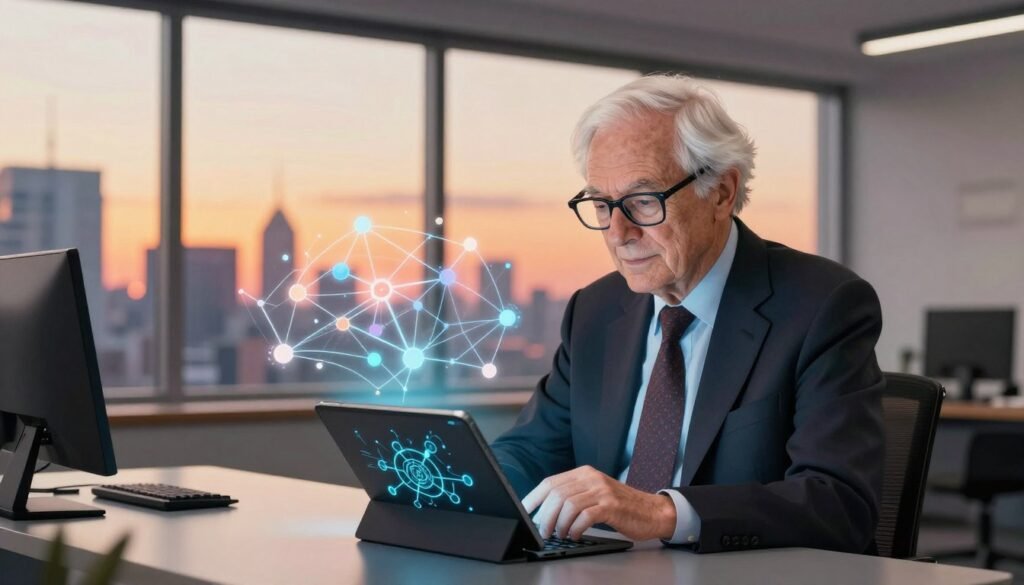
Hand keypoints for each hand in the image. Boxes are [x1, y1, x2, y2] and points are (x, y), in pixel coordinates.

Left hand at [522, 465, 676, 540]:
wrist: (651, 511)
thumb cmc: (619, 506)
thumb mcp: (594, 493)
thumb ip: (573, 496)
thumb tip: (542, 511)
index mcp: (583, 473)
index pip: (550, 482)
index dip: (534, 498)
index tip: (524, 511)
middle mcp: (591, 478)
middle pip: (557, 494)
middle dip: (544, 515)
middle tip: (542, 531)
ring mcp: (602, 491)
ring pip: (568, 505)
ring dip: (558, 524)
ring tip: (558, 534)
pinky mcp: (612, 506)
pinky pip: (586, 516)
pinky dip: (575, 528)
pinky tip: (574, 535)